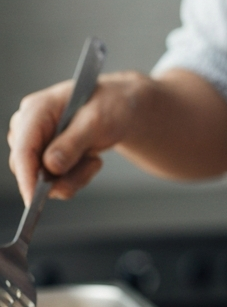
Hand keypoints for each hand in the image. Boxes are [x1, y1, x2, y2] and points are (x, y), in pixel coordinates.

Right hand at [7, 72, 144, 203]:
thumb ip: (73, 143)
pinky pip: (54, 179)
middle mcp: (29, 125)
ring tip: (94, 159)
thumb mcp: (98, 122)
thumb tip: (50, 167)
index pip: (23, 148)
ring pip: (43, 177)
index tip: (34, 200)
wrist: (123, 108)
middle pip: (28, 166)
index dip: (27, 176)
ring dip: (73, 176)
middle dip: (60, 176)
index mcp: (36, 110)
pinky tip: (90, 160)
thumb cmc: (111, 105)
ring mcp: (37, 141)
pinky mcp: (46, 154)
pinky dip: (76, 176)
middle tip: (92, 166)